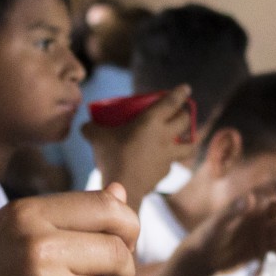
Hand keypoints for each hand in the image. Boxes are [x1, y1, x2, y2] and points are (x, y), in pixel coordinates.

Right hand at [85, 84, 194, 205]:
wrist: (123, 187)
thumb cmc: (112, 156)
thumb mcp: (97, 138)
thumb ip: (91, 129)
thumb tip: (85, 126)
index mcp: (151, 121)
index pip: (171, 102)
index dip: (180, 93)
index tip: (186, 88)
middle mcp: (165, 136)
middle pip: (184, 121)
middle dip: (185, 114)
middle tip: (181, 113)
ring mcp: (168, 156)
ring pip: (189, 146)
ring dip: (190, 141)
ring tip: (188, 141)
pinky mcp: (165, 172)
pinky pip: (171, 164)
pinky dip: (169, 162)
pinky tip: (163, 163)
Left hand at [184, 184, 275, 274]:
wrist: (201, 257)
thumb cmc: (205, 235)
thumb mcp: (218, 224)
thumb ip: (233, 211)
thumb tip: (251, 197)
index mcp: (250, 202)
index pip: (273, 188)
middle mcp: (260, 214)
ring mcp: (263, 231)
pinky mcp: (262, 247)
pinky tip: (261, 273)